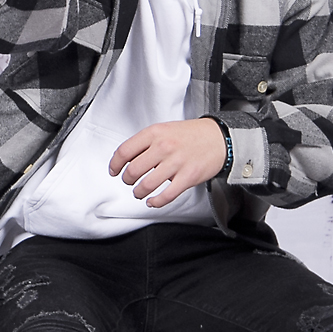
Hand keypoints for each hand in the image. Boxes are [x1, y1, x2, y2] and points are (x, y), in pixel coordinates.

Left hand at [108, 119, 226, 207]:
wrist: (218, 138)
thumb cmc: (190, 134)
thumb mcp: (164, 129)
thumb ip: (146, 142)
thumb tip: (127, 159)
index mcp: (154, 133)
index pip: (125, 151)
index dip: (115, 164)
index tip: (114, 170)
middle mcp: (164, 147)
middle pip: (133, 170)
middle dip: (127, 180)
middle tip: (128, 181)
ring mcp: (176, 163)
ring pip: (147, 185)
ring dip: (138, 192)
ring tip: (139, 192)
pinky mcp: (188, 177)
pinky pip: (166, 195)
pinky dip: (155, 202)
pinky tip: (152, 201)